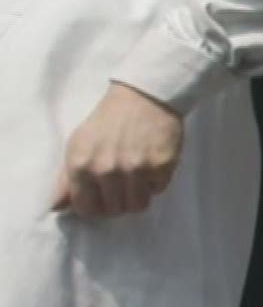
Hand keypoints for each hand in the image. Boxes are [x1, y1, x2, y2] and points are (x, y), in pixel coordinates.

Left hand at [53, 83, 184, 217]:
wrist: (144, 96)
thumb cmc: (108, 121)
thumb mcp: (78, 145)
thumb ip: (66, 179)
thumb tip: (57, 207)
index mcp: (81, 165)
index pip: (86, 209)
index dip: (95, 207)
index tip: (102, 198)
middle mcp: (107, 170)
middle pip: (114, 210)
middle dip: (118, 201)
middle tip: (122, 184)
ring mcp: (136, 169)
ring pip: (138, 205)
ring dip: (138, 195)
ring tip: (138, 178)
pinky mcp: (161, 166)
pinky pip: (158, 190)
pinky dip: (155, 182)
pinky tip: (151, 164)